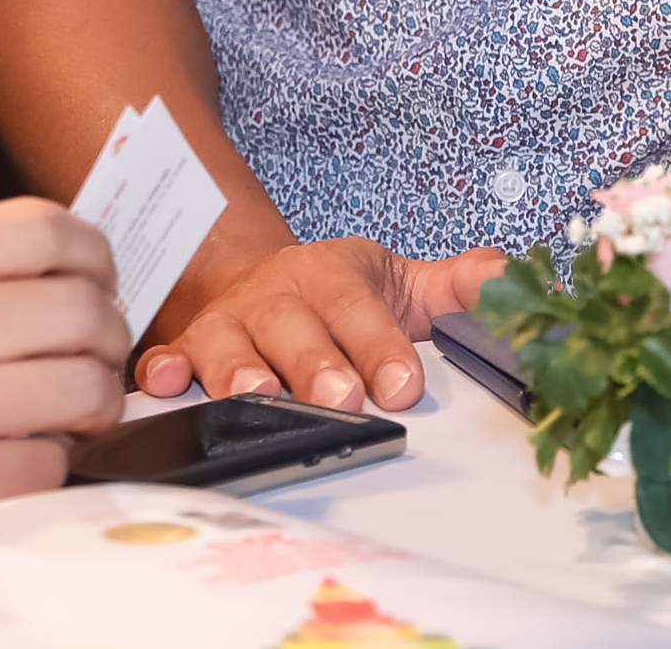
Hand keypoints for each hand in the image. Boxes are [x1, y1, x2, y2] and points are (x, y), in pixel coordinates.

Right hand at [0, 198, 129, 538]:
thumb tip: (89, 266)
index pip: (45, 229)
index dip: (93, 254)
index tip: (100, 281)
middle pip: (80, 309)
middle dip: (110, 335)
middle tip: (97, 354)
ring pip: (86, 385)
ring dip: (96, 401)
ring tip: (71, 408)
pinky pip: (53, 460)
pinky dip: (47, 463)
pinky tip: (13, 457)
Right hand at [137, 235, 505, 411]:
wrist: (248, 272)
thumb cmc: (333, 291)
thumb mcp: (396, 281)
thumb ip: (454, 285)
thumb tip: (510, 277)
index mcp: (332, 274)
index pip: (362, 308)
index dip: (383, 345)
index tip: (405, 385)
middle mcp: (278, 295)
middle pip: (296, 327)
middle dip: (316, 363)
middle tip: (340, 397)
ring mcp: (228, 321)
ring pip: (229, 343)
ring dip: (241, 370)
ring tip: (257, 396)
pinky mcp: (183, 346)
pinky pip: (164, 354)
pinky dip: (160, 367)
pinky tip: (164, 382)